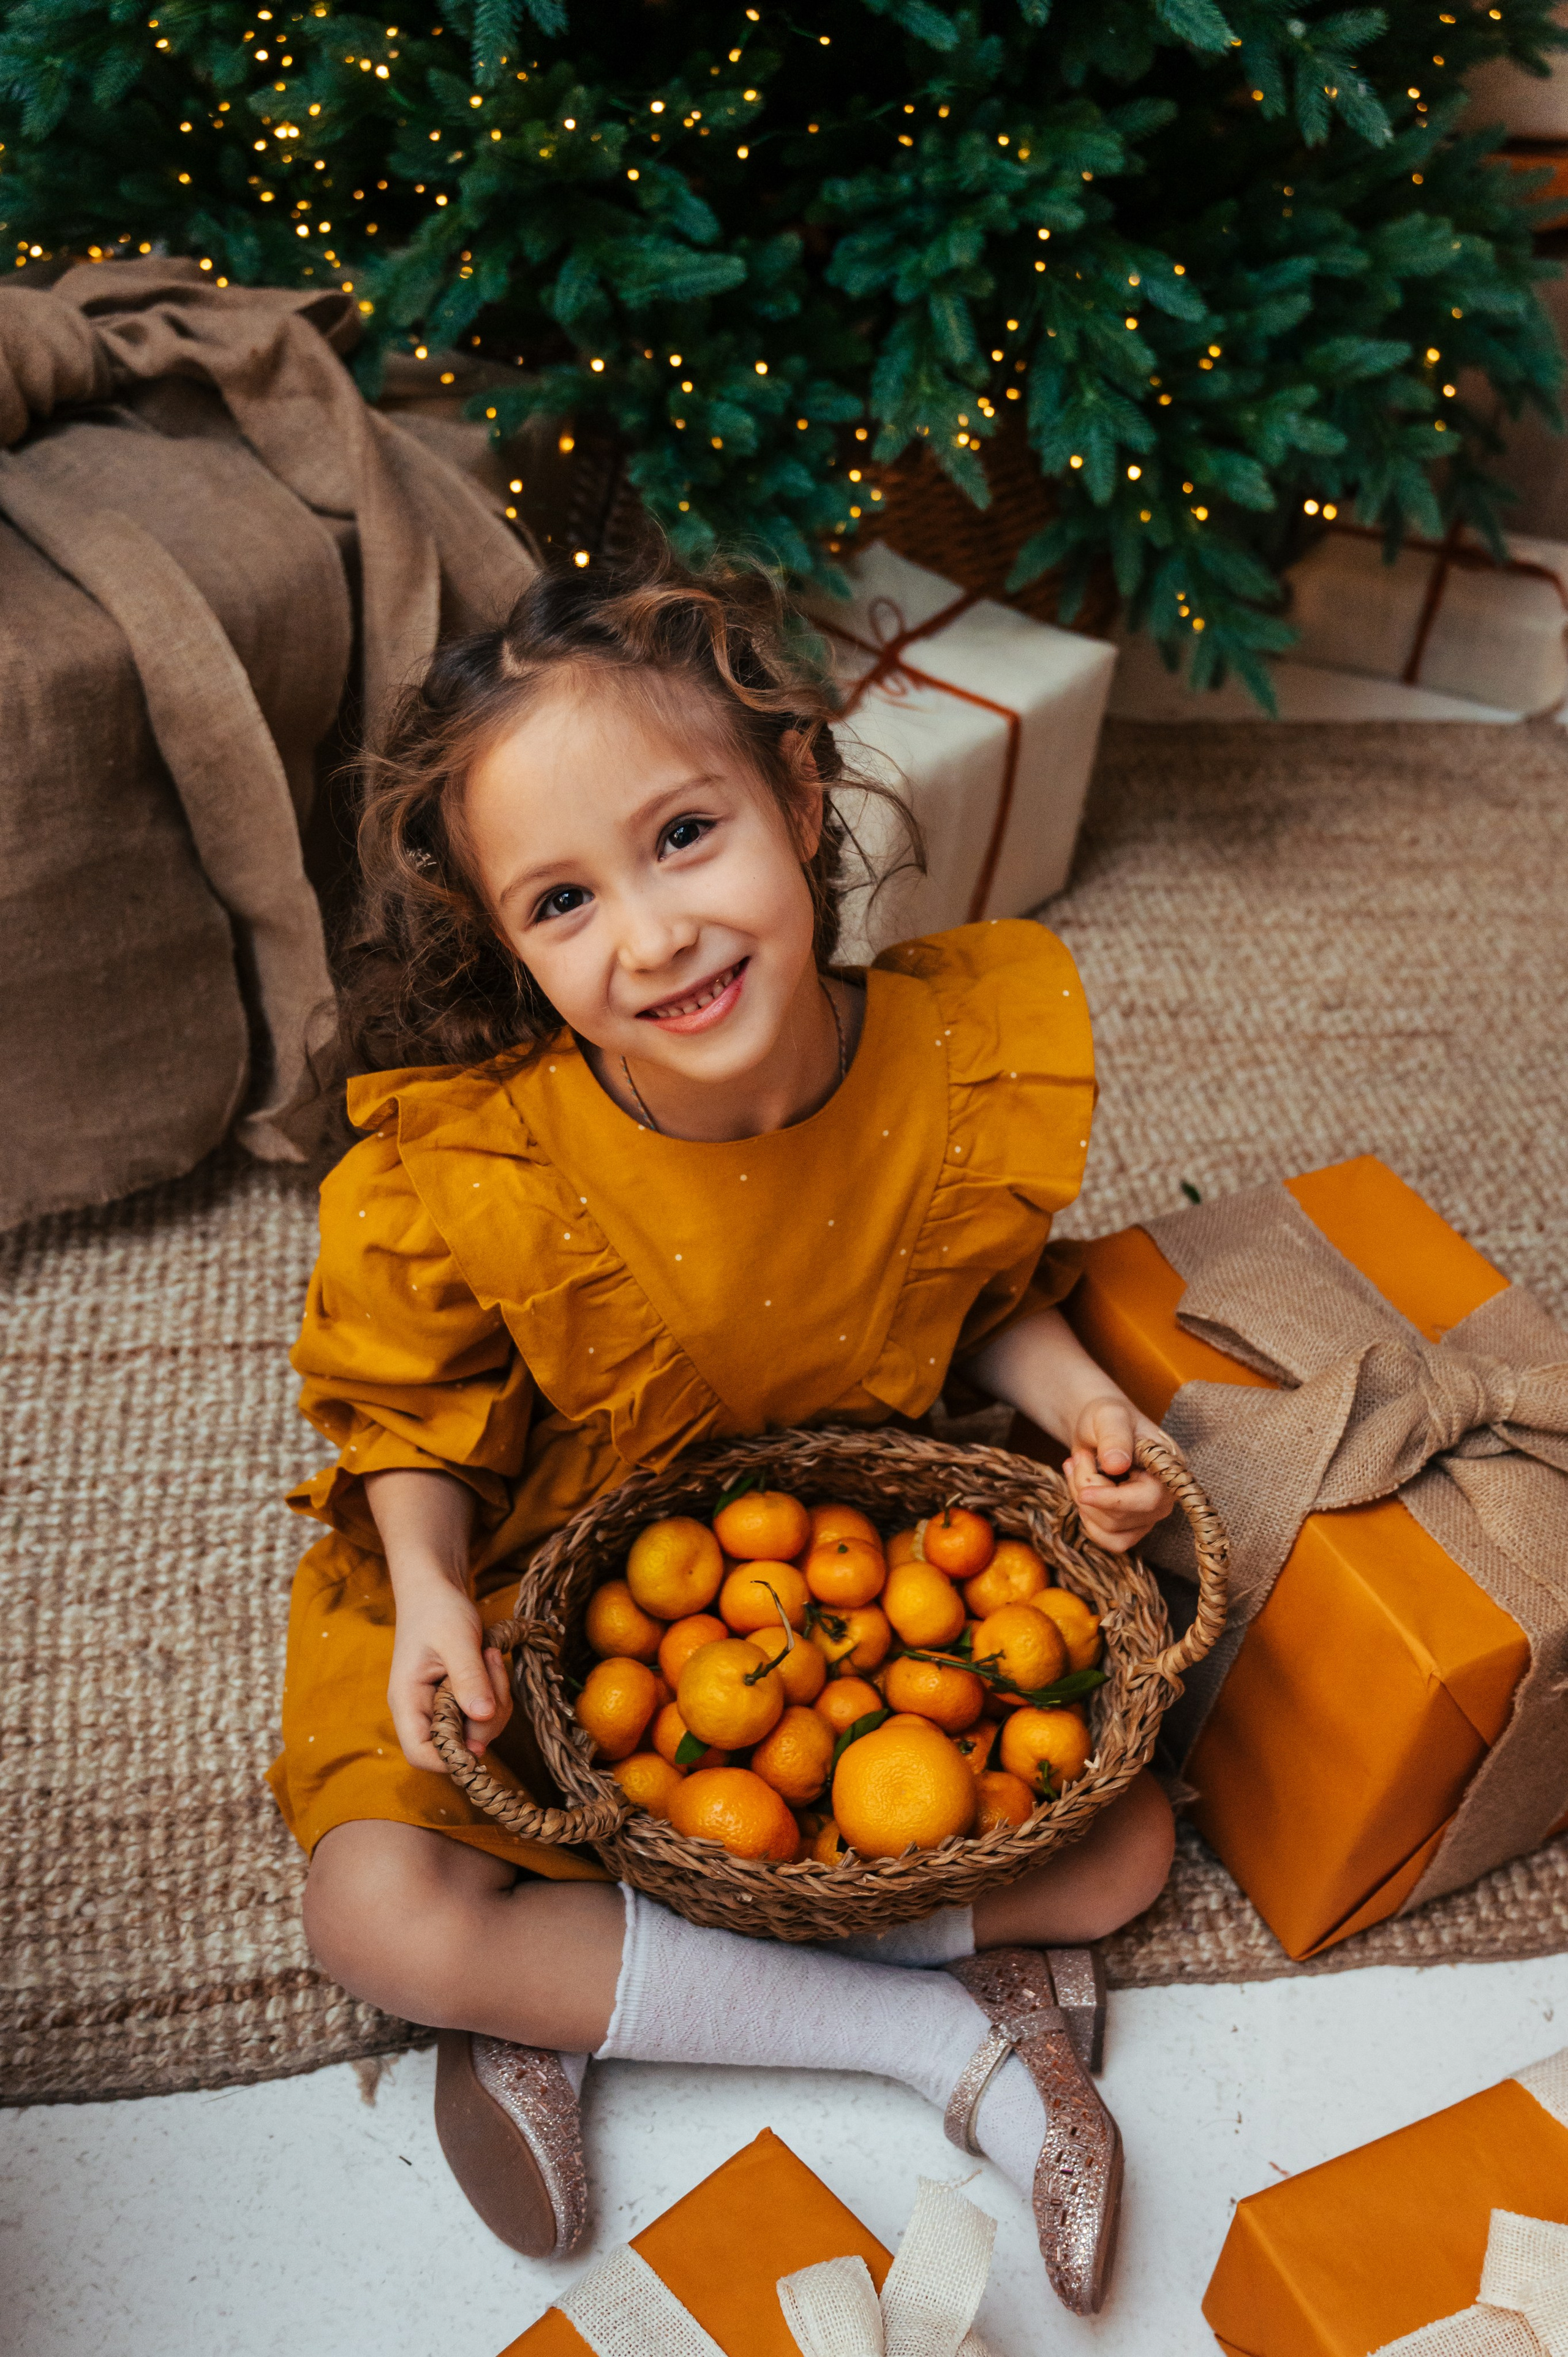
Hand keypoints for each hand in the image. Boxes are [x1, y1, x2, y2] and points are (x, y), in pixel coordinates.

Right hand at [387, 1576, 511, 1772]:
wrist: (436, 1589)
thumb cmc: (437, 1609)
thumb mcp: (456, 1638)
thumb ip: (468, 1677)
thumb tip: (483, 1717)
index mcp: (408, 1701)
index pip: (421, 1754)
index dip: (452, 1757)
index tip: (482, 1730)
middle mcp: (422, 1711)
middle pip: (458, 1746)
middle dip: (486, 1717)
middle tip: (492, 1671)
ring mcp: (442, 1707)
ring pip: (478, 1730)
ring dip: (496, 1700)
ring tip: (489, 1657)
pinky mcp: (460, 1699)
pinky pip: (486, 1713)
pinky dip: (497, 1692)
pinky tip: (490, 1661)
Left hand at [1063, 1396, 1174, 1554]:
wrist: (1102, 1427)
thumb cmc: (1110, 1418)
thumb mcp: (1109, 1416)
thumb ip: (1115, 1436)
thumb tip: (1117, 1464)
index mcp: (1170, 1470)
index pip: (1147, 1499)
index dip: (1113, 1501)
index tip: (1083, 1493)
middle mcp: (1165, 1498)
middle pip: (1121, 1518)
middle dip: (1088, 1488)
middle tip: (1078, 1458)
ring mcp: (1150, 1516)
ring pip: (1111, 1531)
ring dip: (1083, 1501)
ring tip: (1078, 1467)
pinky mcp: (1133, 1527)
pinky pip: (1109, 1541)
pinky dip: (1088, 1520)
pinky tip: (1081, 1492)